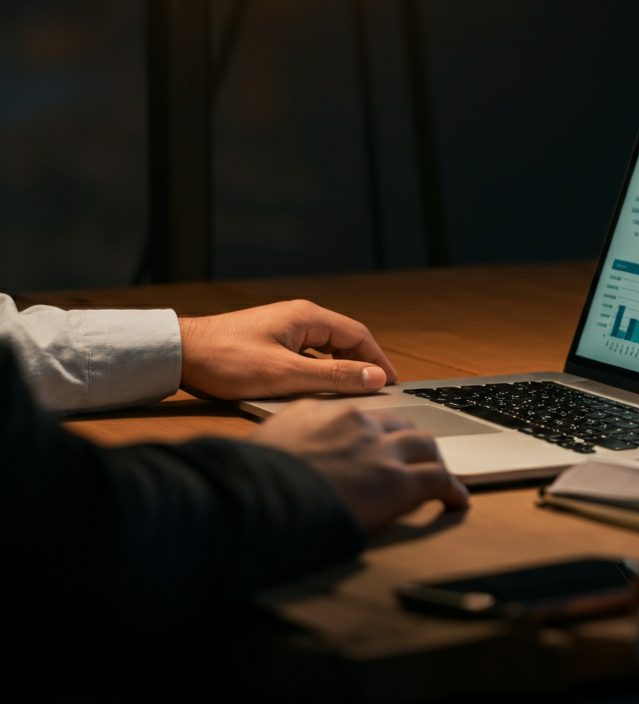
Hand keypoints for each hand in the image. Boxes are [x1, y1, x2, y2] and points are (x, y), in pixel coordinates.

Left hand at [178, 300, 398, 399]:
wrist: (178, 354)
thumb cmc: (226, 360)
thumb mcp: (286, 374)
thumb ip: (334, 376)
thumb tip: (375, 377)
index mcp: (307, 316)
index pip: (358, 334)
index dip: (378, 359)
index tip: (391, 381)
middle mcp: (298, 317)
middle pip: (344, 339)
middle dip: (362, 363)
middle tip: (375, 390)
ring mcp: (282, 329)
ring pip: (324, 347)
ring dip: (340, 367)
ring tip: (350, 392)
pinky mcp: (268, 342)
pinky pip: (306, 354)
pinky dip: (318, 370)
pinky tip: (315, 389)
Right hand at [250, 399, 468, 532]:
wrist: (257, 500)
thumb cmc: (253, 480)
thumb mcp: (265, 440)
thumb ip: (287, 434)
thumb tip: (286, 444)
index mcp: (322, 409)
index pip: (362, 413)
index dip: (376, 430)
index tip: (379, 440)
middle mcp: (356, 421)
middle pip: (399, 424)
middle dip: (410, 440)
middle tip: (415, 458)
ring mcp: (379, 449)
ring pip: (425, 445)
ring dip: (433, 460)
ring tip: (438, 476)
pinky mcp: (397, 481)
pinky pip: (438, 480)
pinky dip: (453, 489)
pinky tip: (457, 500)